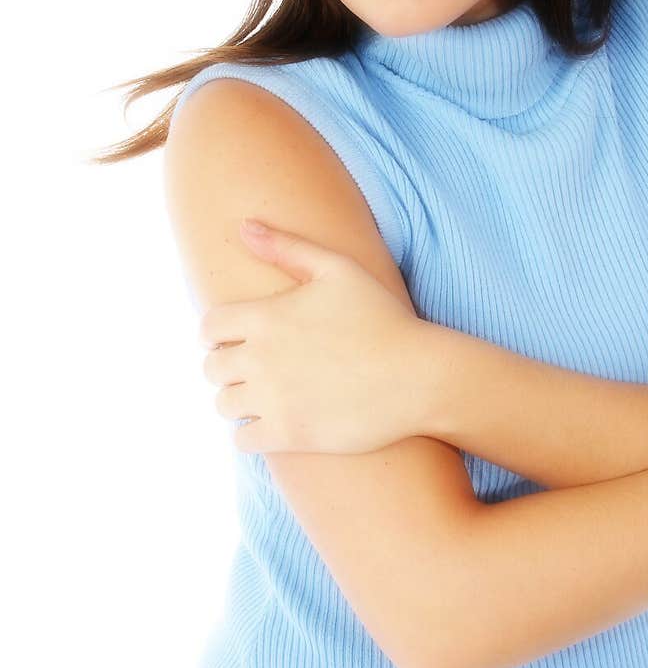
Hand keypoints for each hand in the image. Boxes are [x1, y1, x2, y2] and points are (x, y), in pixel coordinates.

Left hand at [199, 219, 427, 455]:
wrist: (418, 375)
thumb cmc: (382, 317)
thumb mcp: (338, 268)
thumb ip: (286, 246)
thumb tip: (243, 226)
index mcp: (266, 317)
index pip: (208, 327)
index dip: (216, 333)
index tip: (232, 340)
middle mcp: (261, 358)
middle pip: (211, 368)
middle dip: (226, 366)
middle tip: (252, 369)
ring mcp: (274, 399)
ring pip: (223, 406)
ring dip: (237, 400)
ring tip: (262, 397)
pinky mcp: (290, 434)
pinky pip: (243, 440)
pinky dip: (251, 433)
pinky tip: (273, 422)